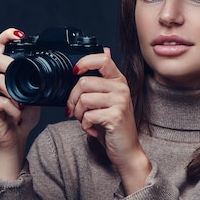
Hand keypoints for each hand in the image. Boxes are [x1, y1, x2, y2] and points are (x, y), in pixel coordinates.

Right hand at [0, 28, 40, 179]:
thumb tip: (58, 73)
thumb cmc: (23, 114)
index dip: (7, 37)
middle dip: (9, 65)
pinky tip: (17, 114)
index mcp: (4, 71)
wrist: (14, 137)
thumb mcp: (36, 94)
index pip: (0, 47)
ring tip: (23, 103)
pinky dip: (12, 107)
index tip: (19, 34)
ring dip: (15, 92)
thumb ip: (39, 82)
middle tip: (22, 77)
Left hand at [66, 48, 150, 193]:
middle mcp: (121, 88)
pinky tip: (94, 130)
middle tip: (76, 111)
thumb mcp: (108, 98)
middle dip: (73, 99)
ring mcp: (120, 102)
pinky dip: (85, 126)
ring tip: (87, 121)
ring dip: (79, 114)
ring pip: (83, 99)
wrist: (126, 150)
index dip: (84, 62)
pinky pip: (88, 116)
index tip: (74, 72)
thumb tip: (105, 50)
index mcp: (118, 81)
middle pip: (84, 82)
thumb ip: (104, 77)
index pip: (102, 59)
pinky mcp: (115, 116)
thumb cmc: (113, 125)